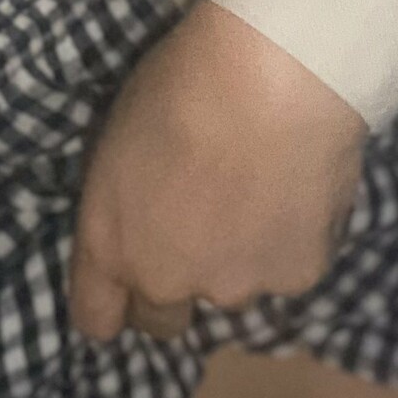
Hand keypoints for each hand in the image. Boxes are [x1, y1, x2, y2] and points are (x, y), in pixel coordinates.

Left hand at [69, 0, 367, 340]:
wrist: (273, 78)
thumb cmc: (179, 86)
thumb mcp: (115, 144)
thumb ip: (125, 206)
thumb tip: (144, 224)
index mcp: (108, 246)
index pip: (97, 318)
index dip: (114, 303)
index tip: (128, 283)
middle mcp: (165, 282)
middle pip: (163, 319)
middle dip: (176, 286)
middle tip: (202, 231)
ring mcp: (234, 286)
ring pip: (233, 289)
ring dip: (240, 259)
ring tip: (261, 192)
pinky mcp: (296, 277)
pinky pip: (289, 266)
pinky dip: (293, 239)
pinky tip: (300, 187)